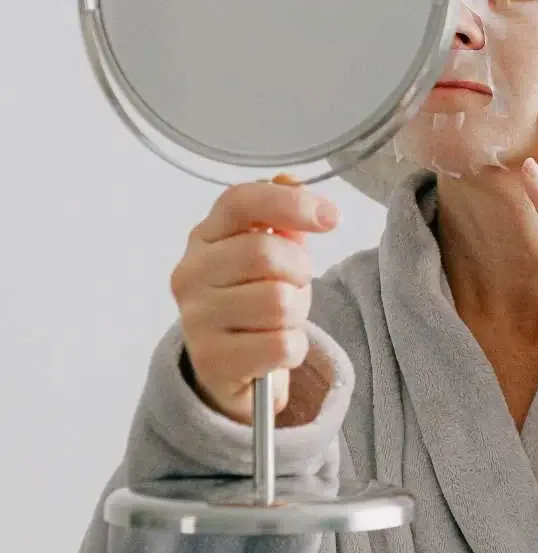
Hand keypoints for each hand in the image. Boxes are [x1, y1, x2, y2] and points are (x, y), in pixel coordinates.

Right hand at [170, 174, 339, 423]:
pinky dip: (293, 349)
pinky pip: (281, 346)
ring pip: (278, 302)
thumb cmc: (253, 305)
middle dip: (300, 271)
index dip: (291, 203)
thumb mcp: (270, 259)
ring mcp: (197, 318)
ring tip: (280, 321)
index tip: (330, 217)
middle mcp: (191, 273)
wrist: (228, 370)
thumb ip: (282, 222)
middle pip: (266, 253)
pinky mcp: (213, 361)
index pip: (242, 201)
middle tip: (296, 285)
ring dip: (296, 314)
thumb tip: (291, 181)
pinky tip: (275, 350)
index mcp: (205, 237)